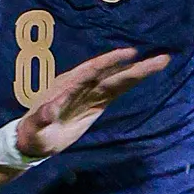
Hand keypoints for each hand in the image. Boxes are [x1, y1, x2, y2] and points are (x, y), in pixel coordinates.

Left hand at [15, 44, 170, 161]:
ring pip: (118, 81)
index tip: (129, 53)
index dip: (109, 62)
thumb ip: (41, 118)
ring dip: (138, 71)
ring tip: (161, 61)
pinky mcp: (95, 105)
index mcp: (66, 86)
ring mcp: (90, 94)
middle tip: (161, 58)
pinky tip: (144, 73)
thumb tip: (50, 110)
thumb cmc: (32, 133)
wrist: (33, 140)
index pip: (91, 71)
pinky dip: (130, 82)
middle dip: (136, 67)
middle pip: (112, 74)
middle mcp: (81, 86)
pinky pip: (115, 92)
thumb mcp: (34, 128)